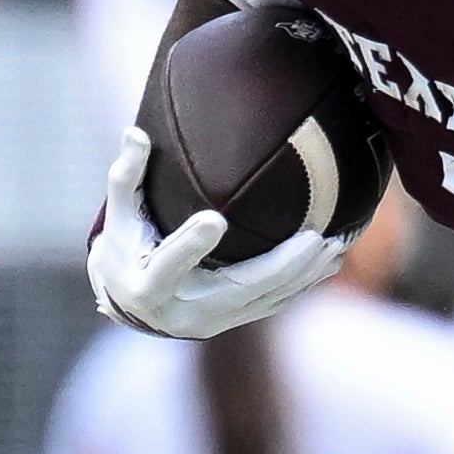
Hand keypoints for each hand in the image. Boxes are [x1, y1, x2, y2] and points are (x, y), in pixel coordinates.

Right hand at [84, 128, 345, 338]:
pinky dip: (302, 286)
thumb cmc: (124, 247)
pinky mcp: (232, 322)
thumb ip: (126, 177)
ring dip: (303, 275)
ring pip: (264, 300)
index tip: (215, 219)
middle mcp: (184, 311)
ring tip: (335, 246)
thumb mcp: (119, 216)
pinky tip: (329, 265)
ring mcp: (212, 322)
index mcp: (148, 285)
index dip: (191, 244)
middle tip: (314, 239)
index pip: (168, 264)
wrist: (131, 302)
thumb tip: (134, 132)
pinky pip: (272, 305)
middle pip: (238, 289)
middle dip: (280, 266)